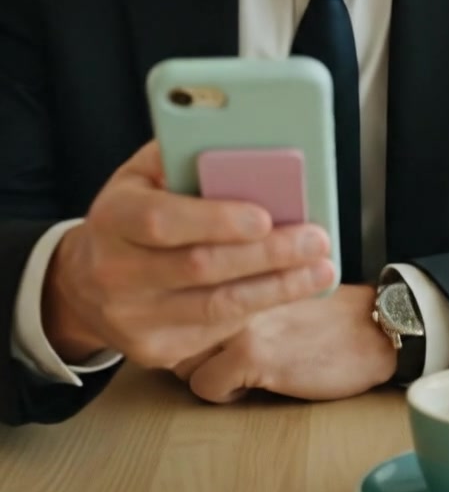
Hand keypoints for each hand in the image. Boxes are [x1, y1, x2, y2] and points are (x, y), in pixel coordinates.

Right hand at [41, 141, 335, 368]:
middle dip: (268, 254)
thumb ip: (182, 157)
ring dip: (278, 288)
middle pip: (200, 267)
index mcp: (113, 218)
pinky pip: (217, 331)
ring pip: (217, 307)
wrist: (85, 283)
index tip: (266, 216)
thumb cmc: (131, 215)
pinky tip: (292, 289)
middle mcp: (115, 272)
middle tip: (316, 239)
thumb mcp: (141, 176)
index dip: (215, 220)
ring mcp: (133, 318)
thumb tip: (242, 142)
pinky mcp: (155, 350)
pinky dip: (260, 308)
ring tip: (320, 268)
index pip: (161, 221)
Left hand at [173, 284, 397, 402]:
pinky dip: (223, 392)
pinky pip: (206, 385)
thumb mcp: (280, 282)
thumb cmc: (329, 309)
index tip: (194, 323)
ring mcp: (239, 320)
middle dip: (184, 344)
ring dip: (202, 369)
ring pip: (180, 357)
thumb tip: (197, 301)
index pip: (181, 285)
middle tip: (212, 353)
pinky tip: (249, 385)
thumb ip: (242, 284)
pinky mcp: (252, 356)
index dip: (182, 312)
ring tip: (232, 370)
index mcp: (240, 263)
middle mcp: (233, 285)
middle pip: (172, 322)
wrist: (375, 328)